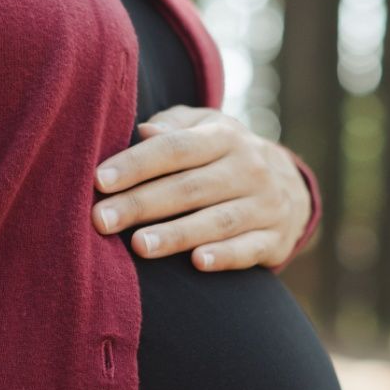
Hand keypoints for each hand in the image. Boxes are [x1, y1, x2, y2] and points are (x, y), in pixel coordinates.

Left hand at [91, 106, 312, 271]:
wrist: (290, 185)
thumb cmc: (224, 155)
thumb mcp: (205, 128)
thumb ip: (172, 127)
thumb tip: (142, 131)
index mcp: (224, 136)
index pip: (175, 148)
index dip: (136, 164)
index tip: (99, 180)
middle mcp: (248, 168)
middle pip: (189, 187)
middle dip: (142, 204)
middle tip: (102, 220)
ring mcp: (265, 204)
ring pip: (217, 220)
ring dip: (177, 234)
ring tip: (139, 246)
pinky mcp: (275, 238)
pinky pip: (249, 249)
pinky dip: (225, 255)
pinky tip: (198, 262)